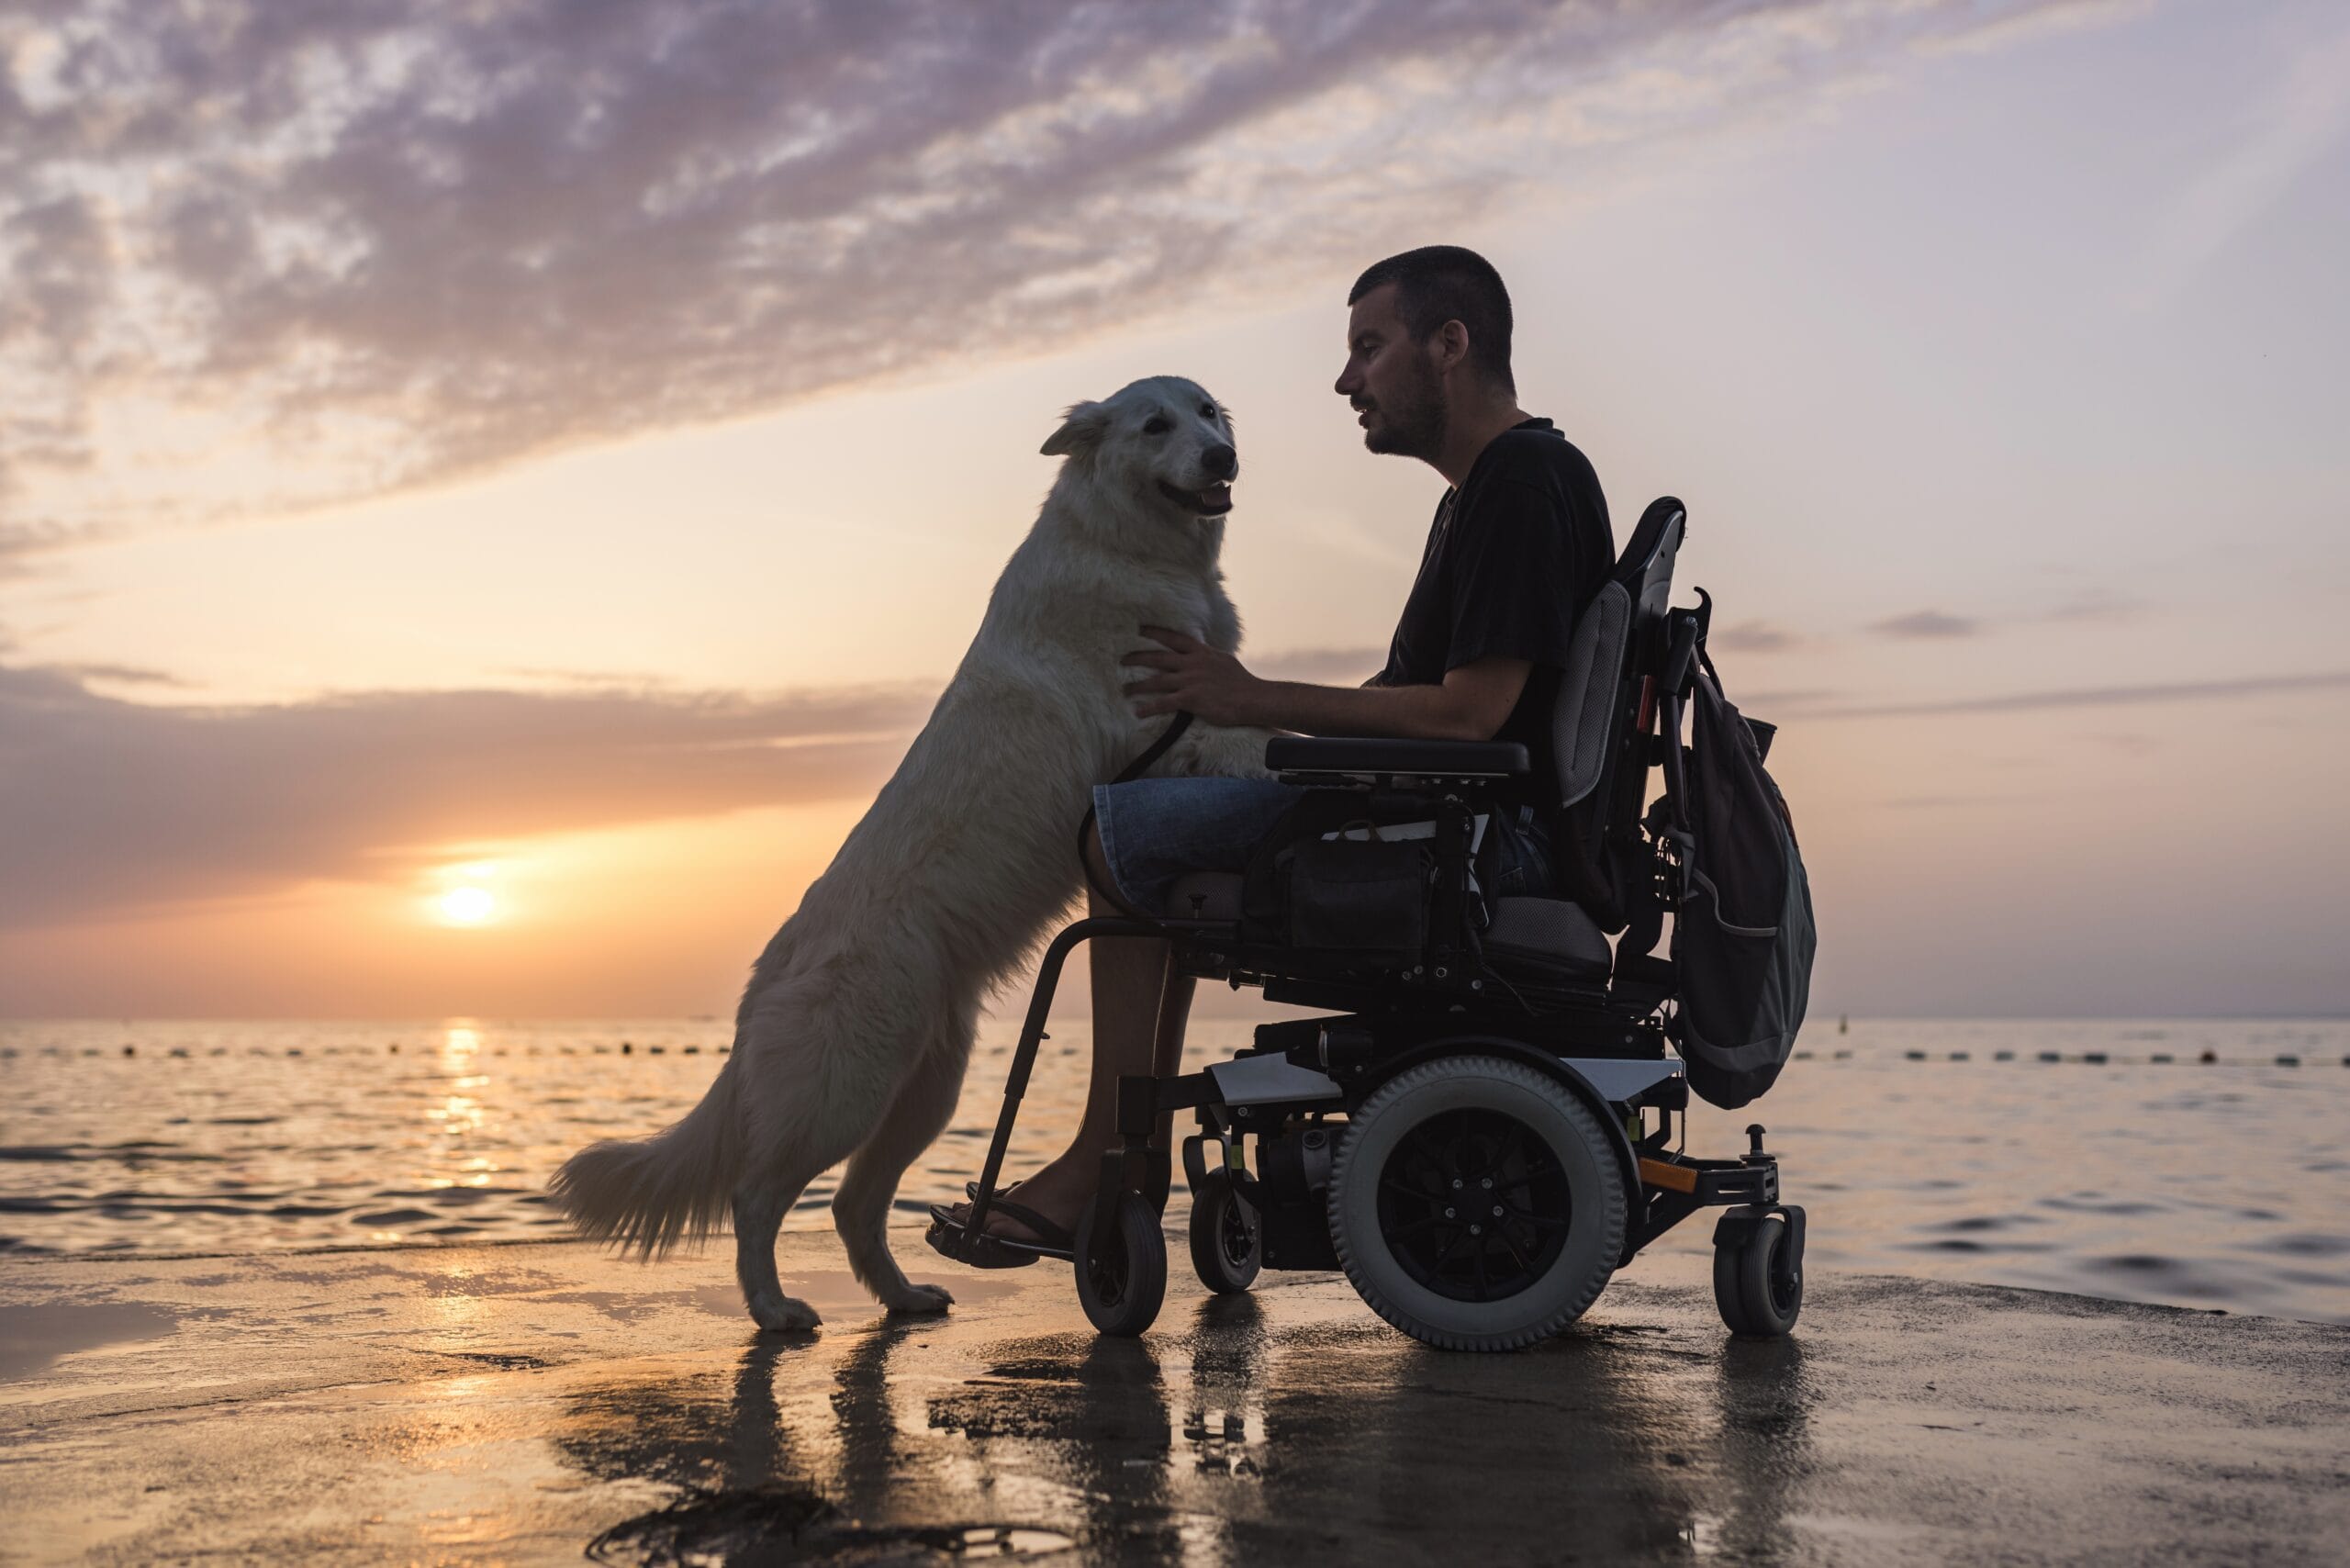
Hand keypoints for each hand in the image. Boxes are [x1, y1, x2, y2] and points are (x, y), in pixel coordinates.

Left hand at [1123, 625, 1265, 724]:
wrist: (1253, 699)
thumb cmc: (1242, 683)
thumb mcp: (1225, 661)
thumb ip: (1208, 657)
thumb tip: (1201, 655)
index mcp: (1202, 652)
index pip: (1175, 638)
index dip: (1156, 632)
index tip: (1139, 629)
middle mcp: (1193, 663)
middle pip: (1159, 658)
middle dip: (1138, 657)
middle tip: (1122, 659)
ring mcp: (1191, 681)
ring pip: (1157, 681)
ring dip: (1138, 686)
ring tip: (1124, 690)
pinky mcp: (1191, 699)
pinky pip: (1164, 703)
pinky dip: (1149, 707)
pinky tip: (1138, 712)